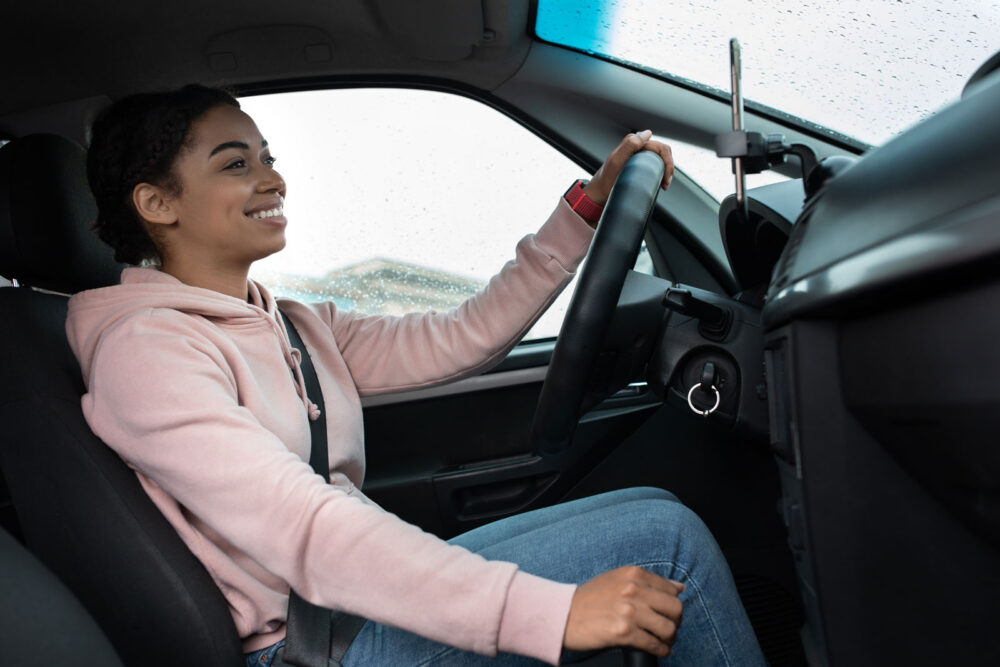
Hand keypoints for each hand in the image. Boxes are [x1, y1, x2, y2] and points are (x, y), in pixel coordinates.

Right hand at [563, 566, 684, 657]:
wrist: (563, 614)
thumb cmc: (590, 598)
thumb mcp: (617, 579)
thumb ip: (647, 581)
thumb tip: (679, 587)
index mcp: (633, 574)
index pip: (671, 589)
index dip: (673, 604)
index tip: (668, 613)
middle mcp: (633, 590)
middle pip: (675, 609)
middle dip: (676, 622)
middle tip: (668, 629)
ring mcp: (629, 611)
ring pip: (668, 628)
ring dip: (669, 639)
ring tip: (663, 641)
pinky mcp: (623, 632)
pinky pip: (654, 644)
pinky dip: (661, 650)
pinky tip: (658, 650)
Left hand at [582, 130, 674, 205]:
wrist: (599, 193)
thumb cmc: (605, 180)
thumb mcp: (616, 161)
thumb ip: (629, 144)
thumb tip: (648, 133)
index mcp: (634, 142)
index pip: (660, 147)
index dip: (667, 162)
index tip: (666, 178)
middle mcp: (637, 147)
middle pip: (662, 152)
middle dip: (669, 167)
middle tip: (665, 184)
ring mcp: (638, 155)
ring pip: (660, 158)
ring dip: (666, 170)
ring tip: (663, 184)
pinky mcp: (638, 164)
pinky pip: (655, 164)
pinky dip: (661, 172)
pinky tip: (659, 182)